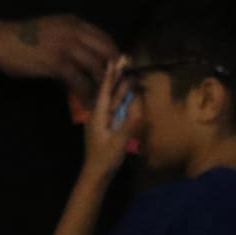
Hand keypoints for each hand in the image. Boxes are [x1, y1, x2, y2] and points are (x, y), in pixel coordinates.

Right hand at [0, 14, 116, 102]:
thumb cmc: (23, 38)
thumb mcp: (53, 31)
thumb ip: (73, 41)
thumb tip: (91, 61)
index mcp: (75, 23)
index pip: (107, 40)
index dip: (116, 58)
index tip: (119, 73)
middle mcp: (75, 32)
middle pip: (109, 55)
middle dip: (117, 74)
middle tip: (118, 90)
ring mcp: (67, 47)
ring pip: (98, 69)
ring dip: (105, 88)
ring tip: (106, 101)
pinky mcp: (58, 63)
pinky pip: (81, 82)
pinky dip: (87, 95)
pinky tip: (89, 104)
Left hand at [80, 58, 138, 176]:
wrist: (96, 173)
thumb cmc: (105, 158)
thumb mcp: (118, 142)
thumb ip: (129, 123)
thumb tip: (139, 106)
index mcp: (98, 115)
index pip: (104, 91)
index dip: (110, 76)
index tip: (113, 61)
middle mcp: (100, 115)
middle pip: (109, 94)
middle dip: (117, 79)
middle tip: (125, 64)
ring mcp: (104, 122)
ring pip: (113, 102)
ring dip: (122, 90)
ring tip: (130, 76)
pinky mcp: (108, 128)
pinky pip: (116, 111)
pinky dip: (124, 103)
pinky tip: (130, 97)